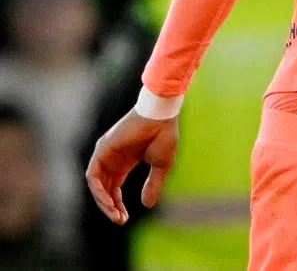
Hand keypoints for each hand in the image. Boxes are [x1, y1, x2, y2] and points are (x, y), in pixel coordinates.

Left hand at [86, 110, 178, 224]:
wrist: (161, 115)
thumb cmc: (164, 135)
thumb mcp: (162, 165)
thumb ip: (153, 184)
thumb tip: (147, 205)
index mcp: (126, 161)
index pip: (115, 188)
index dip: (118, 204)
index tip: (125, 218)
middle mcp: (113, 159)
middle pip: (105, 189)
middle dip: (111, 207)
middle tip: (120, 220)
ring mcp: (106, 154)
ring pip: (97, 185)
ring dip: (104, 202)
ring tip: (115, 214)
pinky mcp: (102, 149)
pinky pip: (93, 176)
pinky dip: (98, 191)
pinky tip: (109, 201)